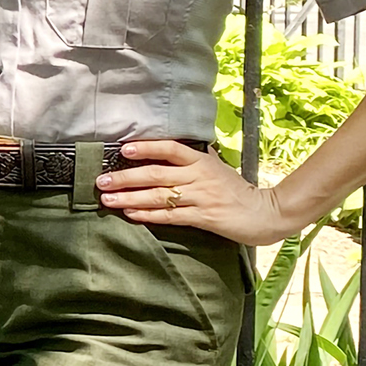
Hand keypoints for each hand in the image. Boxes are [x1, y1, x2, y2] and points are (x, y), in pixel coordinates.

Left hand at [96, 137, 292, 247]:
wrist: (264, 213)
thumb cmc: (237, 190)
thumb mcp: (218, 168)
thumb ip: (196, 159)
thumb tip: (173, 148)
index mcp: (202, 161)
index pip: (171, 149)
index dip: (147, 148)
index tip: (123, 149)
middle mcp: (199, 177)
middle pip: (157, 174)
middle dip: (126, 177)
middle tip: (102, 181)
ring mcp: (200, 198)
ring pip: (159, 196)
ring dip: (130, 198)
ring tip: (108, 199)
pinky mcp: (203, 218)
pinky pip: (170, 216)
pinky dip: (148, 215)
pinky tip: (131, 214)